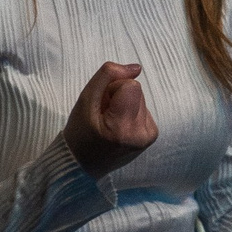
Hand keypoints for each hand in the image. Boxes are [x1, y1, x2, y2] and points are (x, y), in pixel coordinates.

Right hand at [63, 60, 158, 178]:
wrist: (83, 164)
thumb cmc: (80, 132)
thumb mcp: (85, 99)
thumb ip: (108, 76)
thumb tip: (136, 68)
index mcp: (122, 127)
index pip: (131, 85)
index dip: (113, 89)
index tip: (101, 107)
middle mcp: (141, 134)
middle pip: (137, 91)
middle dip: (118, 97)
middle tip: (103, 115)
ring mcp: (148, 137)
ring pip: (140, 99)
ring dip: (124, 105)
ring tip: (109, 122)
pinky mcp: (151, 136)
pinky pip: (143, 109)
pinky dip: (130, 113)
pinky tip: (118, 126)